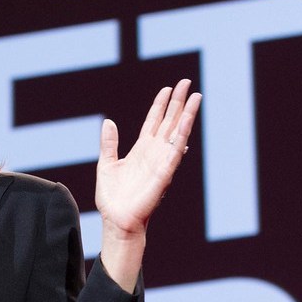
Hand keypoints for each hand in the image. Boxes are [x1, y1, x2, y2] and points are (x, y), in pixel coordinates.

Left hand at [95, 79, 200, 289]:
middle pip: (169, 121)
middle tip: (187, 82)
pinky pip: (176, 149)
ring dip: (187, 114)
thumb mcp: (106, 163)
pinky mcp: (165, 171)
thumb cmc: (113, 197)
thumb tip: (108, 122)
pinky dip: (183, 133)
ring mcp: (161, 160)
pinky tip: (188, 119)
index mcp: (141, 149)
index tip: (168, 88)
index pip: (154, 121)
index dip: (160, 105)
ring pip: (177, 132)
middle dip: (178, 102)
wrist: (117, 219)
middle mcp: (154, 152)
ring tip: (195, 95)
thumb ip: (109, 143)